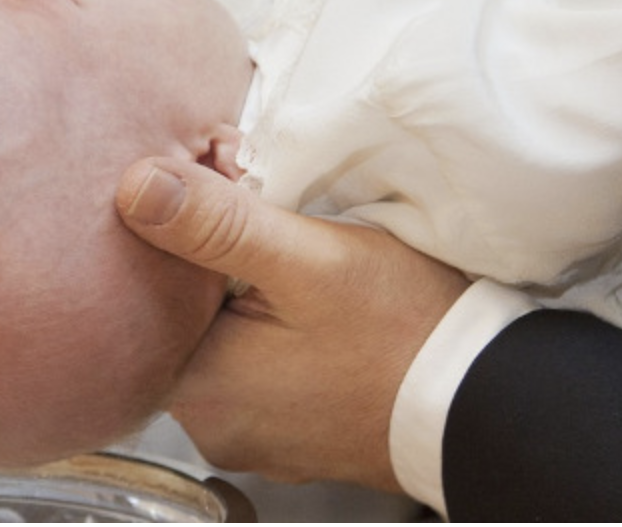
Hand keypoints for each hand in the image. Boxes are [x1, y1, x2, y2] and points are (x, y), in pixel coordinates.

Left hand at [115, 157, 467, 490]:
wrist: (485, 400)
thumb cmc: (406, 333)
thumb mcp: (308, 260)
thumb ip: (217, 225)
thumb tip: (136, 188)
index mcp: (200, 388)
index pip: (140, 300)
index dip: (170, 241)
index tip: (211, 202)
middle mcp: (211, 424)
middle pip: (178, 320)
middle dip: (207, 265)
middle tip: (257, 221)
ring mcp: (248, 434)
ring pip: (216, 340)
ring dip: (238, 296)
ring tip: (286, 261)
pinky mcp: (283, 431)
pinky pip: (250, 366)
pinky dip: (265, 329)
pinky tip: (301, 306)